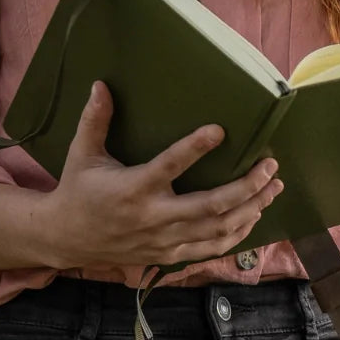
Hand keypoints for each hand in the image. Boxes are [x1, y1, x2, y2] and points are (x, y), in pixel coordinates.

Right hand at [40, 81, 283, 267]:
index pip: (169, 166)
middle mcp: (153, 217)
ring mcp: (165, 240)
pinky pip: (212, 248)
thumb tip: (101, 84)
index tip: (220, 130)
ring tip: (273, 187)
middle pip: (210, 206)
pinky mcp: (170, 255)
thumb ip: (94, 121)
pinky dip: (238, 234)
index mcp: (132, 189)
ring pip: (218, 229)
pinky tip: (254, 215)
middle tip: (270, 166)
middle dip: (246, 187)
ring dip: (251, 208)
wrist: (67, 239)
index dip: (194, 148)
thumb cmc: (78, 191)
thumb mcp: (82, 154)